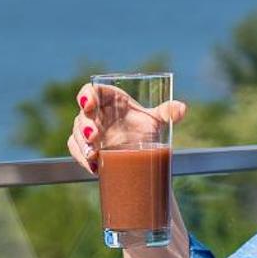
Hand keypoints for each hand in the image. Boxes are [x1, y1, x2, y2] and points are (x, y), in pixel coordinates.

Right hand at [67, 84, 187, 176]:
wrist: (139, 150)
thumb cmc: (143, 127)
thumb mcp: (156, 120)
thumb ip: (167, 112)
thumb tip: (181, 109)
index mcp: (108, 99)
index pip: (91, 91)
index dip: (86, 96)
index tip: (88, 104)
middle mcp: (95, 114)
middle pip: (81, 116)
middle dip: (84, 126)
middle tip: (94, 137)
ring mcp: (88, 132)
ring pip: (75, 135)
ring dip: (81, 145)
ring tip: (94, 155)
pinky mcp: (86, 149)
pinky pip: (76, 151)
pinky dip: (82, 159)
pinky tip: (94, 166)